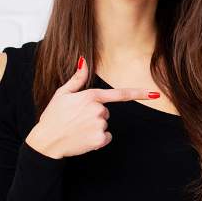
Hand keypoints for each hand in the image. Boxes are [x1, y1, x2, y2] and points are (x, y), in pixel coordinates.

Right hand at [24, 55, 160, 158]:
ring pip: (105, 125)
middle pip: (106, 112)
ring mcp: (99, 125)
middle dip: (94, 116)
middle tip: (77, 120)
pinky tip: (83, 138)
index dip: (139, 93)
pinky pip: (105, 137)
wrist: (46, 141)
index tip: (155, 94)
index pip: (119, 94)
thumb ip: (77, 78)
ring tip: (78, 129)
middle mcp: (98, 110)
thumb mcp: (62, 94)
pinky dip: (97, 140)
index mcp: (90, 96)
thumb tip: (83, 60)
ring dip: (94, 128)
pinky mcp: (99, 139)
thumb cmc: (53, 116)